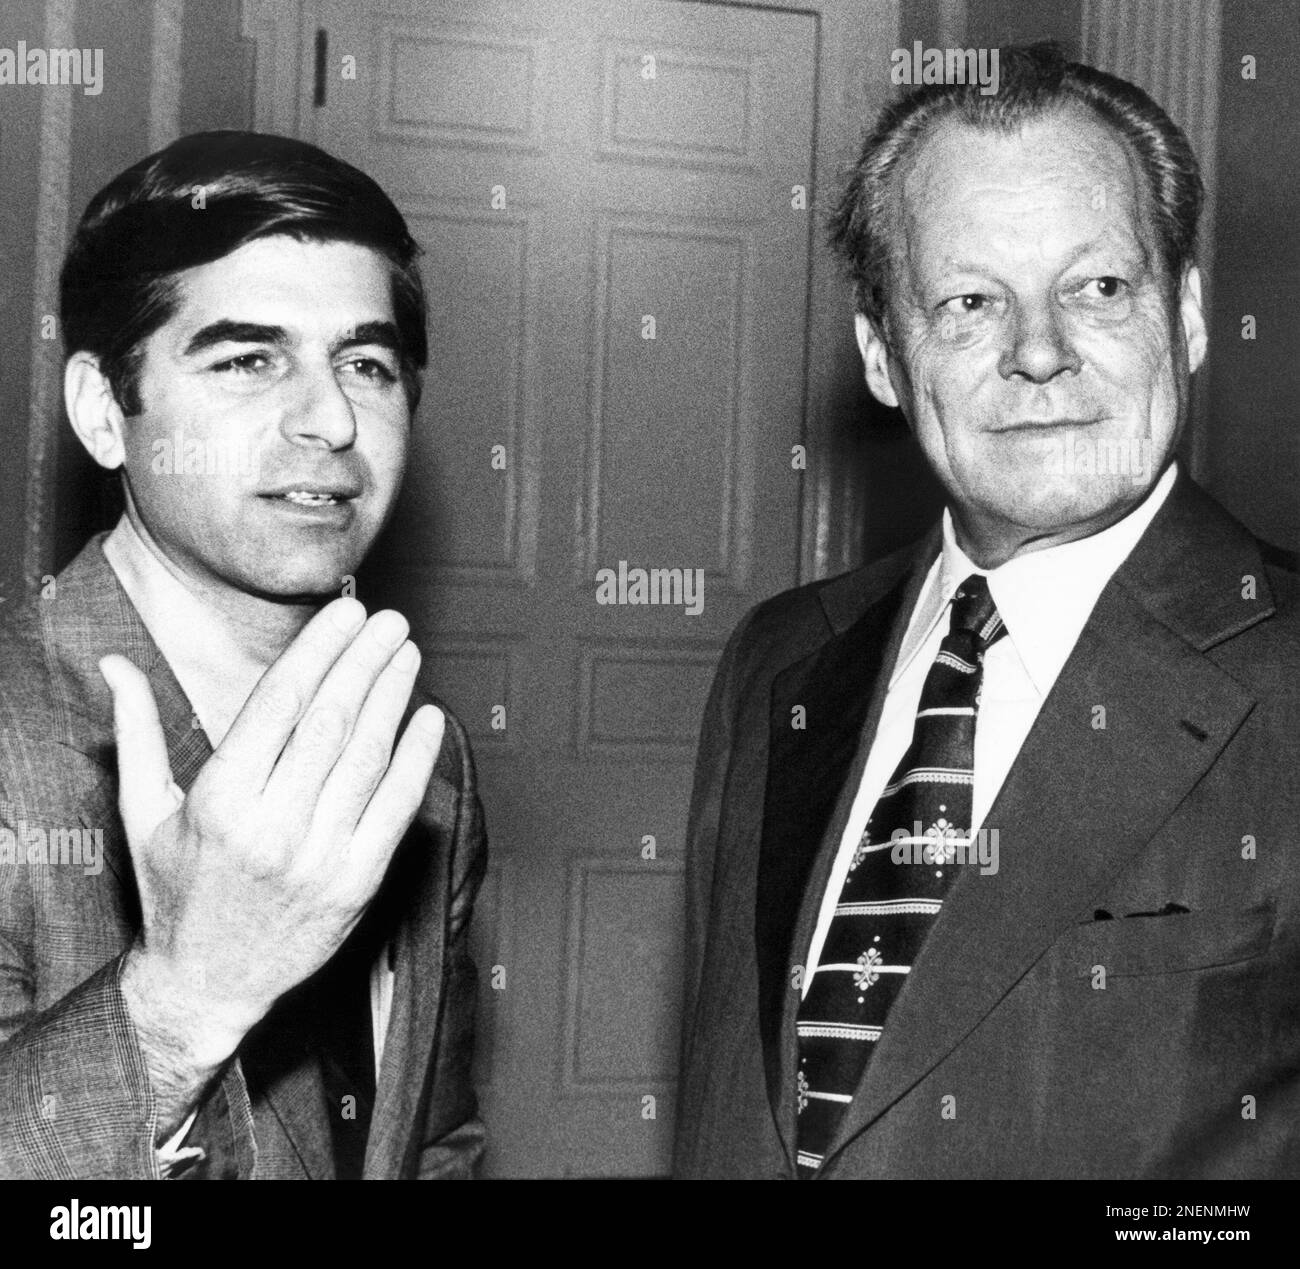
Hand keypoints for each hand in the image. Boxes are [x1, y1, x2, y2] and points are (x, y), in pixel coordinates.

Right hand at [102, 599, 443, 1079]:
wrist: (208, 984)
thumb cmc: (176, 892)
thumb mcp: (142, 812)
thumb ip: (136, 732)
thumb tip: (117, 664)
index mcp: (220, 801)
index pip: (281, 703)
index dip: (320, 650)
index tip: (346, 613)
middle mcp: (272, 827)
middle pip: (332, 722)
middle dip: (364, 661)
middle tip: (389, 620)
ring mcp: (320, 857)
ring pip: (368, 757)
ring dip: (394, 697)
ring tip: (408, 653)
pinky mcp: (358, 883)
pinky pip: (397, 808)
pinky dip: (417, 759)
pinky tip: (429, 717)